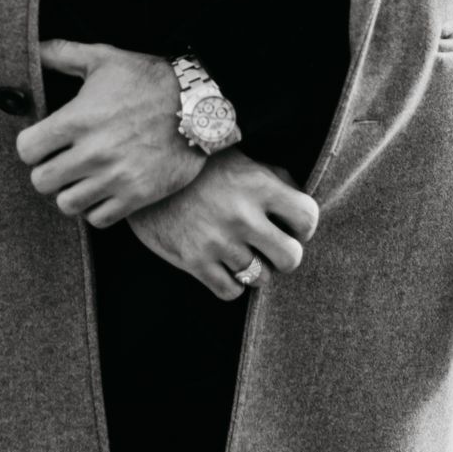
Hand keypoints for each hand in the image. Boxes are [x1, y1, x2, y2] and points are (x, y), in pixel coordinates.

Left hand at [16, 41, 204, 226]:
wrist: (199, 105)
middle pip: (41, 181)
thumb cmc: (149, 80)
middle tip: (60, 162)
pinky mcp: (137, 196)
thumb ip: (62, 53)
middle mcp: (94, 152)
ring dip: (70, 191)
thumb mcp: (104, 58)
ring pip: (66, 204)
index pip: (27, 149)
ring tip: (80, 178)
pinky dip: (95, 208)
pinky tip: (102, 190)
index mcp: (79, 118)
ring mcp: (116, 177)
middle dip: (47, 171)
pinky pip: (97, 219)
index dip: (31, 146)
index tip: (43, 143)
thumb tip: (33, 47)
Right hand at [130, 150, 319, 301]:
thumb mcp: (240, 159)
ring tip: (242, 254)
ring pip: (261, 279)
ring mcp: (218, 241)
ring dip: (256, 270)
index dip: (304, 226)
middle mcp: (242, 215)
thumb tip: (300, 202)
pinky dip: (232, 284)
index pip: (308, 217)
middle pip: (291, 257)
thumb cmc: (199, 167)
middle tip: (271, 248)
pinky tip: (224, 267)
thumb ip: (274, 178)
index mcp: (258, 184)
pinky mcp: (194, 261)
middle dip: (285, 256)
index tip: (292, 226)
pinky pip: (231, 292)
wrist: (144, 173)